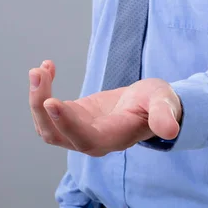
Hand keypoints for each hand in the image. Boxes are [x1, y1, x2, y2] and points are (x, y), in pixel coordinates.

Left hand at [28, 60, 181, 156]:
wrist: (150, 105)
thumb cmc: (159, 103)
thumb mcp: (165, 103)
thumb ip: (165, 115)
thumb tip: (171, 130)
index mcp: (113, 138)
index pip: (84, 138)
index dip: (67, 123)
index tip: (50, 101)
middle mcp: (91, 140)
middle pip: (56, 134)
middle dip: (40, 106)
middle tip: (38, 74)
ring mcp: (78, 131)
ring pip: (46, 125)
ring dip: (37, 98)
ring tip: (40, 69)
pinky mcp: (71, 118)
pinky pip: (48, 109)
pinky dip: (43, 90)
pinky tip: (48, 67)